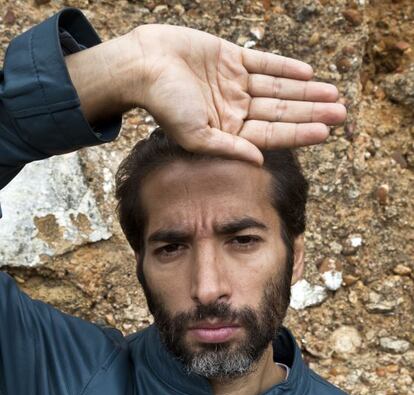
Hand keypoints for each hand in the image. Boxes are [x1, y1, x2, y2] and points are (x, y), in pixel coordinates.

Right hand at [133, 25, 345, 163]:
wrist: (144, 66)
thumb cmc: (164, 104)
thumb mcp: (195, 135)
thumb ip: (227, 148)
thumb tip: (260, 161)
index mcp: (227, 130)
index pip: (270, 134)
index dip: (298, 133)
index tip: (326, 133)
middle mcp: (234, 108)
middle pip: (280, 111)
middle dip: (310, 112)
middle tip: (342, 112)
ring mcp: (233, 83)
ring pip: (277, 88)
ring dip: (305, 90)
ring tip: (333, 93)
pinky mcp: (230, 58)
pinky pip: (263, 63)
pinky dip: (284, 67)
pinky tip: (307, 72)